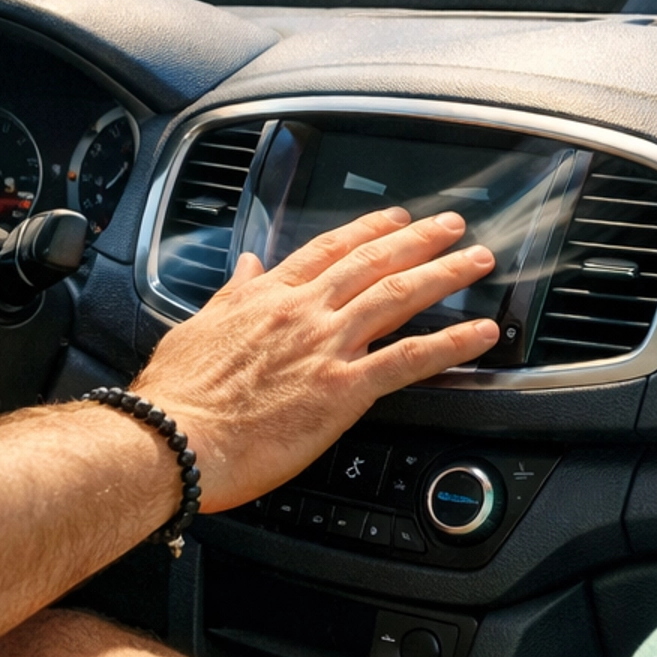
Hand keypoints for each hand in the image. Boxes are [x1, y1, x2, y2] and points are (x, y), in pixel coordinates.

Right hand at [134, 207, 497, 512]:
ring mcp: (327, 346)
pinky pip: (410, 359)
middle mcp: (304, 312)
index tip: (395, 218)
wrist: (174, 438)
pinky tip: (482, 334)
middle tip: (453, 226)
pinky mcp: (343, 389)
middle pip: (374, 262)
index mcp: (269, 296)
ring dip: (445, 274)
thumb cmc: (178, 395)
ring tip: (476, 261)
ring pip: (399, 296)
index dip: (368, 230)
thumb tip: (246, 265)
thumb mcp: (198, 326)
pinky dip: (452, 342)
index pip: (328, 249)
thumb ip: (232, 293)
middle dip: (419, 239)